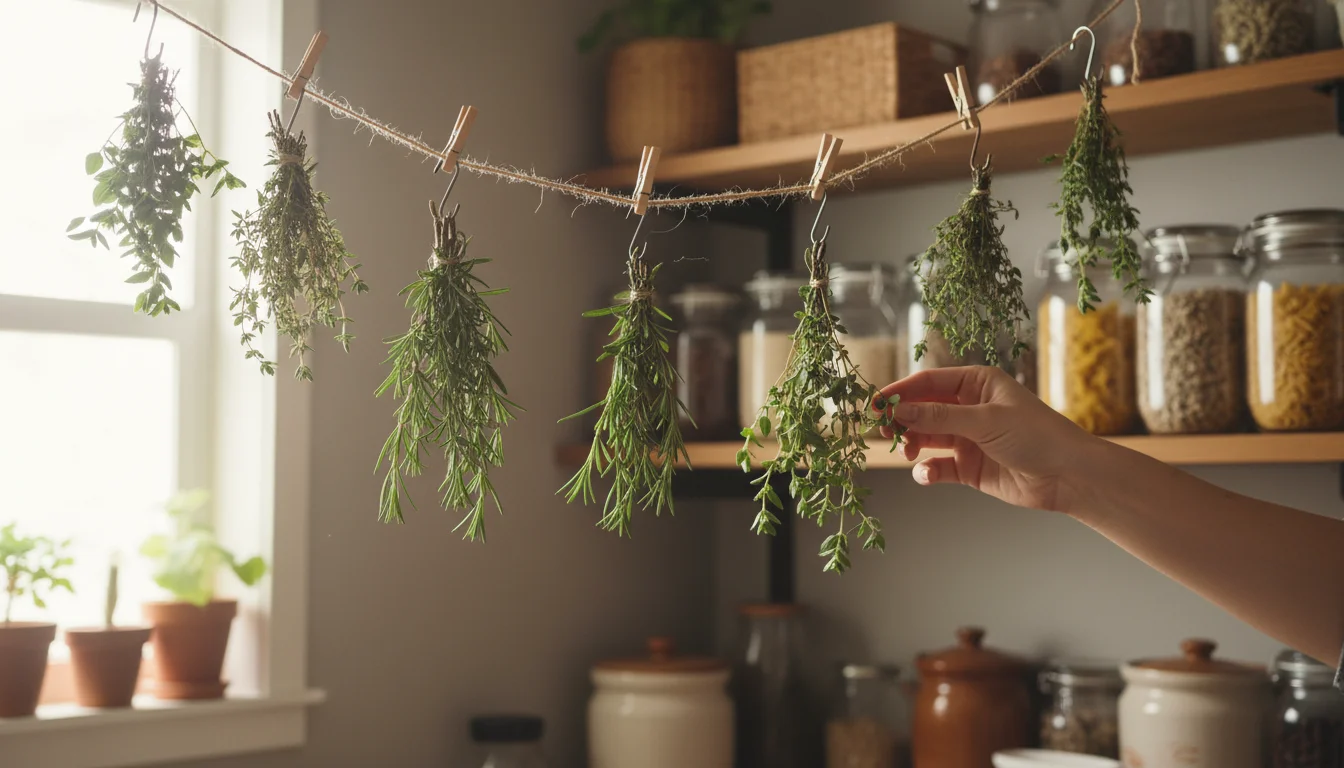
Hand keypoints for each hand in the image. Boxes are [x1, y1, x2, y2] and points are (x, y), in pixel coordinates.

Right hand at [877, 366, 1101, 513]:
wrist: (1068, 476)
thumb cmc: (1037, 436)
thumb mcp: (985, 420)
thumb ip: (939, 417)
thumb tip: (899, 410)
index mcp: (977, 384)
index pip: (928, 382)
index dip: (900, 392)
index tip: (875, 403)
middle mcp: (969, 408)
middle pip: (922, 410)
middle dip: (902, 420)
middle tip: (885, 431)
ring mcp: (968, 438)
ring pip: (925, 437)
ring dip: (911, 444)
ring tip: (906, 451)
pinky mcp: (969, 468)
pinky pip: (937, 466)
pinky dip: (927, 470)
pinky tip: (926, 473)